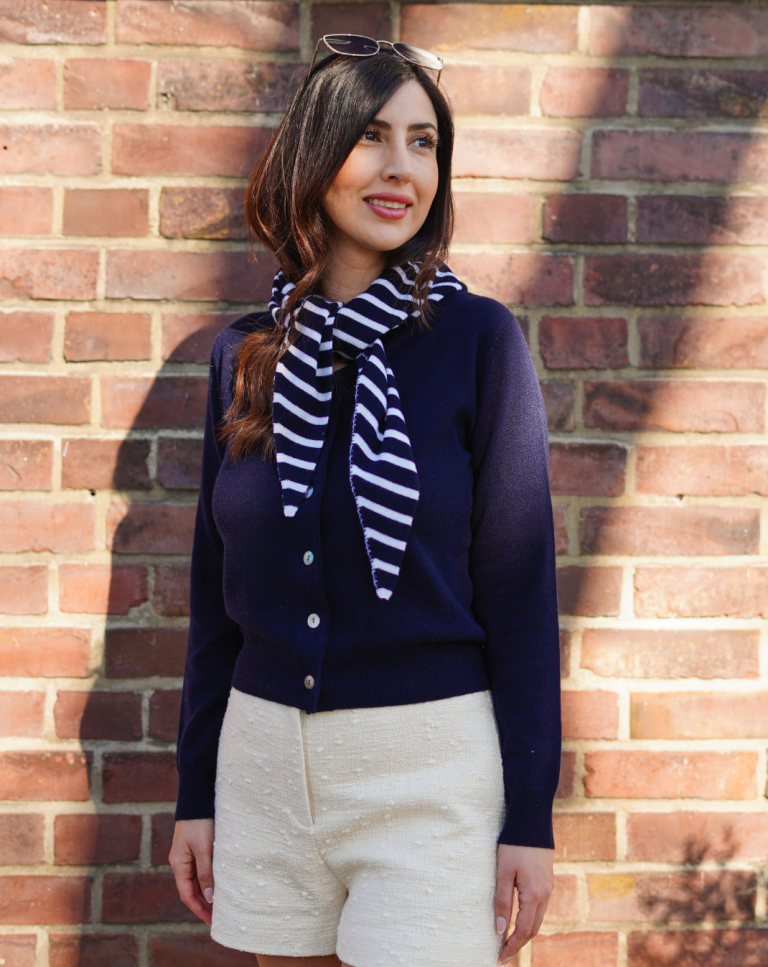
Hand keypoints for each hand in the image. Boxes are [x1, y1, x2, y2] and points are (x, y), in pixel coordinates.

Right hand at [169, 818, 214, 924]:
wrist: (198, 800)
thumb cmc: (199, 823)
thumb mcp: (203, 849)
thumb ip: (206, 872)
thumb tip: (209, 897)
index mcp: (179, 864)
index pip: (187, 894)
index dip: (198, 909)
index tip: (211, 921)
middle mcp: (182, 863)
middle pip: (192, 890)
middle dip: (204, 904)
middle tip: (219, 917)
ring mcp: (188, 856)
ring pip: (197, 881)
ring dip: (207, 893)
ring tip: (221, 905)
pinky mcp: (196, 849)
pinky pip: (202, 870)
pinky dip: (209, 880)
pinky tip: (219, 885)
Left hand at [495, 843, 553, 961]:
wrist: (532, 821)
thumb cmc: (514, 844)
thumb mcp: (503, 872)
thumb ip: (502, 901)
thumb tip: (500, 929)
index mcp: (535, 894)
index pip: (524, 930)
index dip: (512, 945)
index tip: (499, 956)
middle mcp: (546, 894)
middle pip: (533, 928)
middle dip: (519, 943)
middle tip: (503, 953)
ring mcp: (549, 887)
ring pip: (538, 918)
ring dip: (524, 931)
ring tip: (508, 940)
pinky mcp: (547, 880)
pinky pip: (540, 906)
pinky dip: (529, 918)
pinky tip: (518, 918)